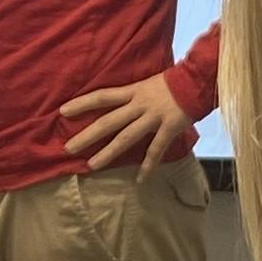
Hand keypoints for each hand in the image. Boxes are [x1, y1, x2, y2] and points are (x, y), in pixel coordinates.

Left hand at [60, 72, 193, 173]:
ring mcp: (154, 117)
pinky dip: (148, 165)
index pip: (102, 96)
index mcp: (133, 91)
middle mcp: (140, 104)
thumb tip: (115, 102)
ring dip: (108, 152)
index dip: (82, 103)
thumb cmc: (172, 82)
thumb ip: (133, 94)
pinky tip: (140, 180)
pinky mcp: (169, 128)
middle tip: (68, 148)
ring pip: (126, 137)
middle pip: (108, 120)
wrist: (198, 80)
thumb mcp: (147, 83)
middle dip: (87, 135)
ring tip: (92, 165)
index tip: (62, 112)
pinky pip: (156, 149)